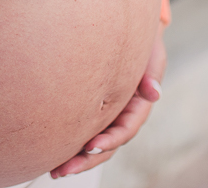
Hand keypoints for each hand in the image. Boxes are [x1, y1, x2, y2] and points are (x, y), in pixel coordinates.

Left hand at [50, 33, 165, 178]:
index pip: (125, 130)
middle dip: (87, 160)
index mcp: (138, 107)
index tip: (91, 145)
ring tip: (56, 171)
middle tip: (65, 169)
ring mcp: (108, 118)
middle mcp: (122, 117)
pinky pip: (83, 133)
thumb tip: (153, 93)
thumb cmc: (142, 45)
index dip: (109, 140)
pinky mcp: (94, 113)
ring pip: (94, 145)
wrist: (128, 36)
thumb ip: (152, 73)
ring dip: (77, 160)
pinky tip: (54, 156)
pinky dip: (71, 146)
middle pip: (107, 146)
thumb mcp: (152, 56)